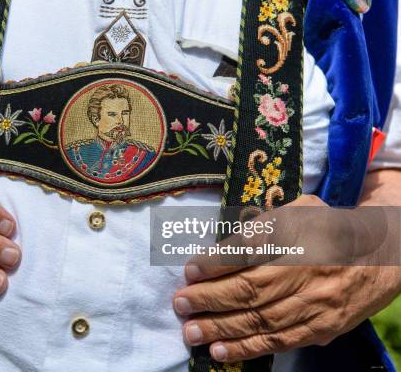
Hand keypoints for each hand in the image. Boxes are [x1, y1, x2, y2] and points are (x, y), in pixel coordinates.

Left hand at [173, 194, 400, 362]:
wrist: (381, 256)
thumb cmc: (328, 228)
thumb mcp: (300, 210)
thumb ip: (263, 225)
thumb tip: (222, 246)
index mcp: (299, 236)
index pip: (249, 250)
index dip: (216, 262)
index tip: (190, 269)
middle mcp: (307, 271)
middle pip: (251, 289)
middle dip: (210, 299)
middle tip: (180, 303)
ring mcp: (316, 303)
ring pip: (262, 320)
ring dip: (222, 328)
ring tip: (191, 332)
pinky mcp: (323, 328)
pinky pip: (281, 341)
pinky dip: (248, 348)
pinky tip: (222, 351)